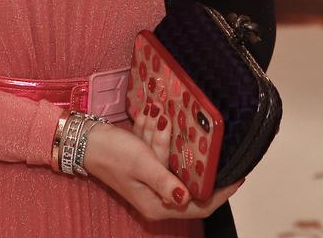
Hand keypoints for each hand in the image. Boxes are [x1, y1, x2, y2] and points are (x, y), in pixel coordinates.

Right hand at [83, 121, 242, 220]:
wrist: (85, 139)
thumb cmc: (112, 153)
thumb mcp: (141, 164)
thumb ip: (165, 180)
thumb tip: (186, 197)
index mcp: (158, 203)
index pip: (199, 205)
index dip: (220, 192)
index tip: (237, 175)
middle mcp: (158, 195)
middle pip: (184, 174)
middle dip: (178, 148)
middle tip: (168, 125)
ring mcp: (152, 178)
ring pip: (172, 156)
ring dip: (162, 136)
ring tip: (153, 118)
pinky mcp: (147, 164)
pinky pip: (160, 148)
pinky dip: (154, 133)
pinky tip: (145, 119)